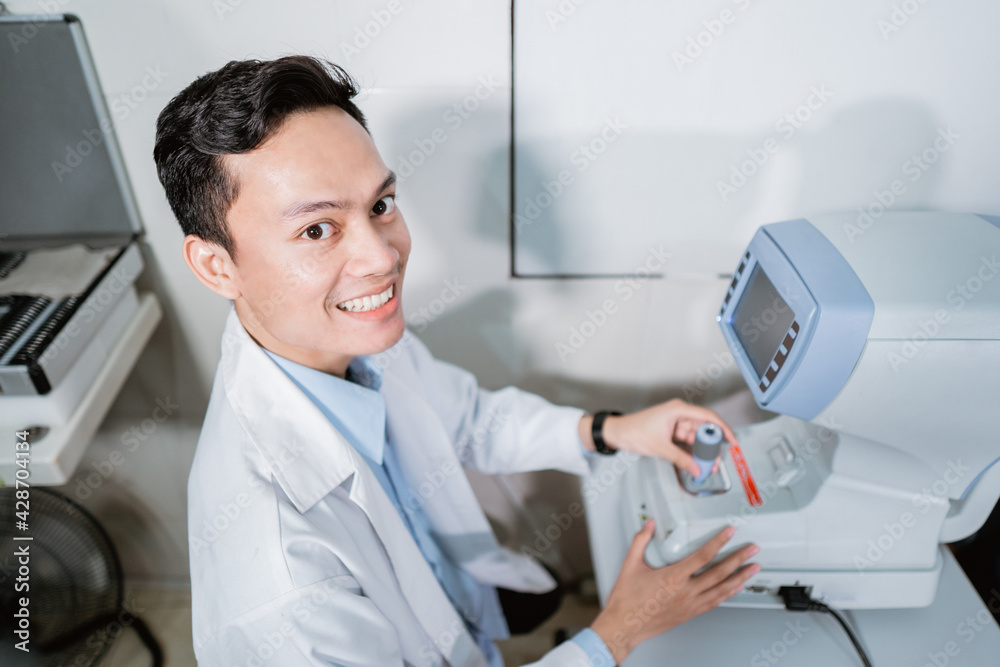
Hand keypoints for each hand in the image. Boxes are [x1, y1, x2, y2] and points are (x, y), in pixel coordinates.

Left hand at [582, 399, 738, 476]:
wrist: (617, 433)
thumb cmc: (634, 431)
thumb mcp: (660, 447)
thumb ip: (681, 459)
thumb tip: (696, 469)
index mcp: (678, 410)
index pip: (708, 417)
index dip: (723, 429)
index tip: (733, 441)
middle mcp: (679, 414)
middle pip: (704, 429)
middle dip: (712, 446)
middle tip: (717, 461)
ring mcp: (676, 423)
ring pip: (696, 437)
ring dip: (702, 452)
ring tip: (707, 466)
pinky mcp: (672, 432)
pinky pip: (687, 442)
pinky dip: (692, 452)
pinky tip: (696, 463)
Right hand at [590, 521, 758, 662]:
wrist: (625, 625)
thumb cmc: (627, 600)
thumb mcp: (630, 565)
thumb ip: (640, 541)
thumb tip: (648, 525)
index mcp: (673, 578)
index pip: (702, 556)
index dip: (719, 542)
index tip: (729, 533)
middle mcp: (685, 592)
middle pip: (719, 573)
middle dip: (739, 559)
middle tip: (752, 550)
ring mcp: (690, 604)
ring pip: (722, 590)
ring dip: (740, 578)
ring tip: (752, 568)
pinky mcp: (690, 613)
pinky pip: (715, 602)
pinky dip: (728, 594)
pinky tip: (735, 588)